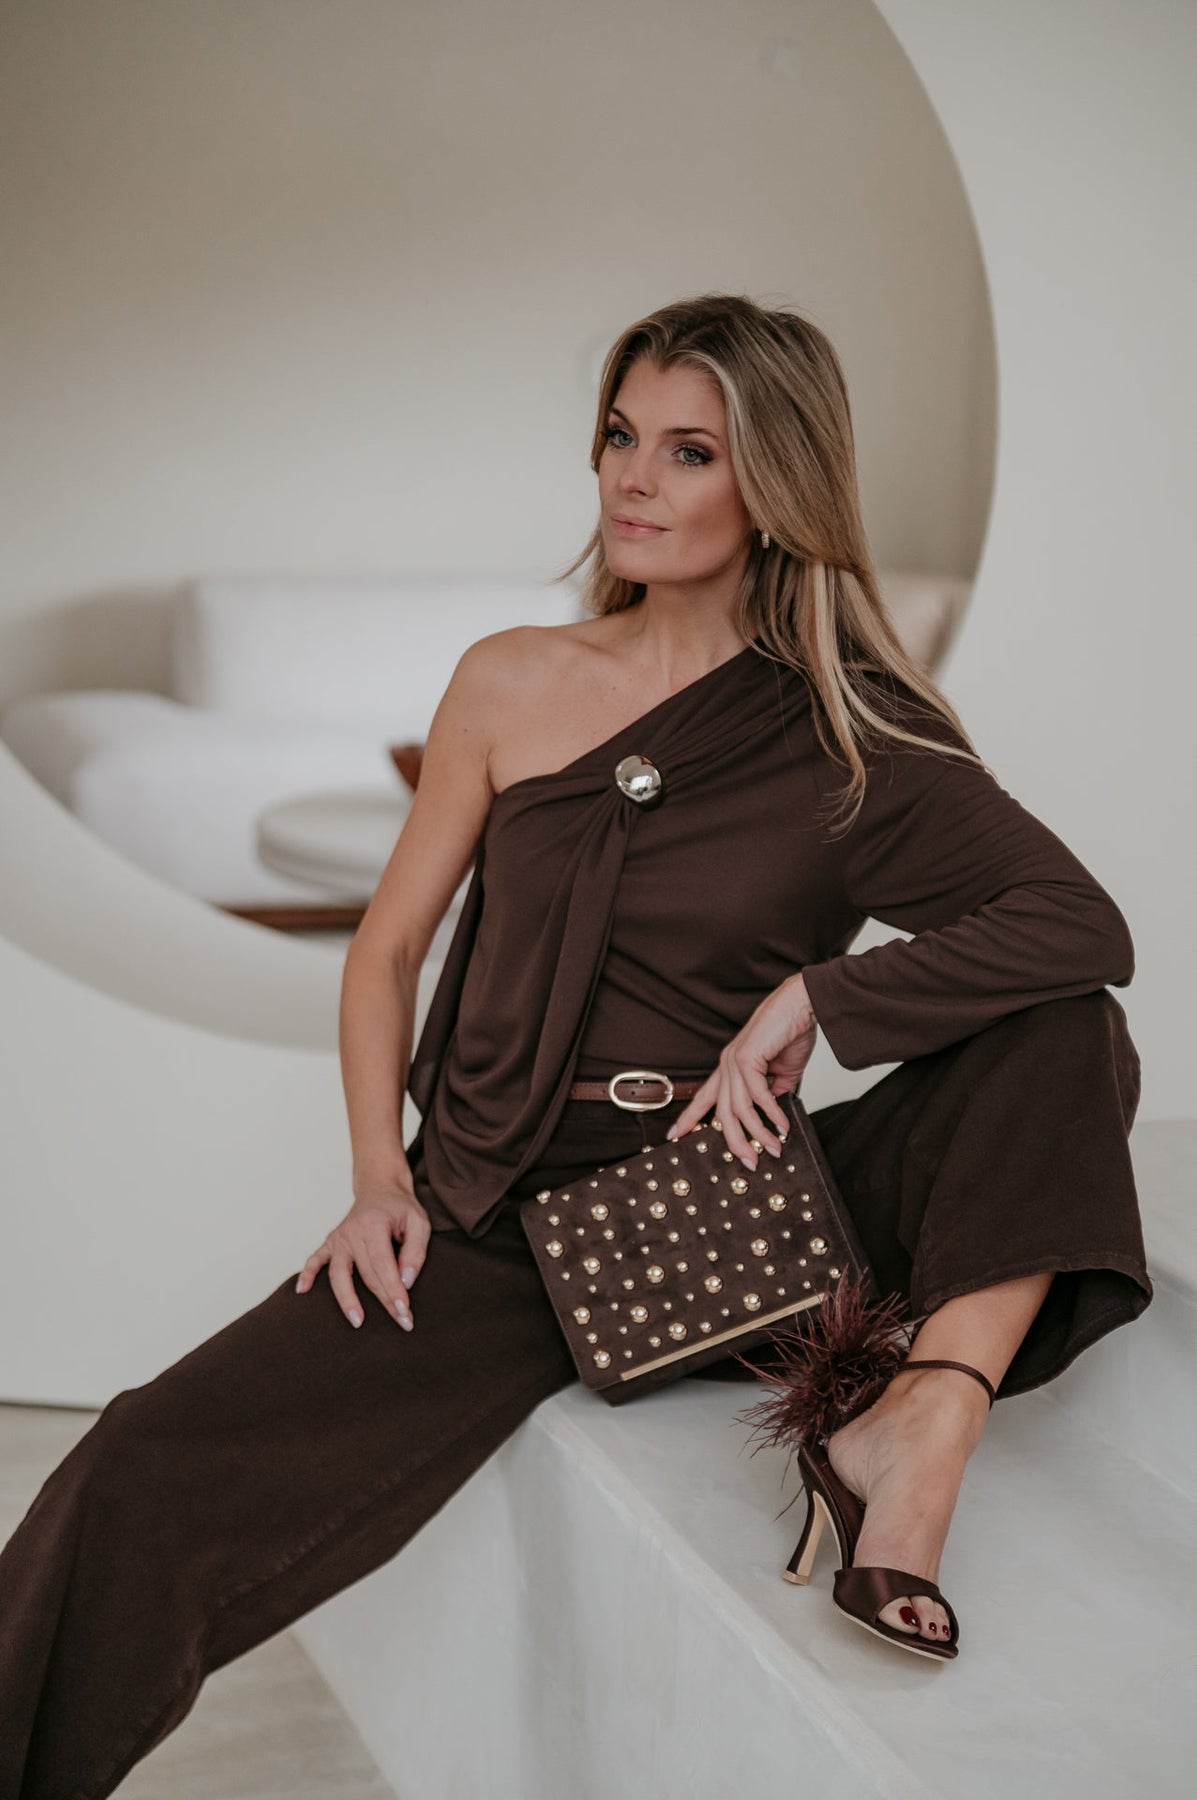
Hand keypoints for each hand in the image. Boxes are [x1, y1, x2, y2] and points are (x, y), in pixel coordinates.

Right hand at [294, 1173, 431, 1331]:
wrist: (380, 1188)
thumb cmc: (401, 1208)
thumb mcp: (419, 1223)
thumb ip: (416, 1251)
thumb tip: (406, 1281)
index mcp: (374, 1225)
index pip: (383, 1264)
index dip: (394, 1290)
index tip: (405, 1311)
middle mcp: (352, 1232)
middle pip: (365, 1274)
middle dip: (384, 1301)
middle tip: (402, 1322)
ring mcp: (338, 1237)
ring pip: (338, 1274)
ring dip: (346, 1299)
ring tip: (357, 1321)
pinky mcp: (330, 1241)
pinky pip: (315, 1260)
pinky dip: (306, 1275)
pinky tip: (302, 1291)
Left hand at [665, 974, 818, 1169]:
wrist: (801, 1005)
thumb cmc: (791, 1034)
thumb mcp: (781, 1075)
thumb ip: (772, 1095)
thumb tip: (771, 1119)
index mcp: (730, 1068)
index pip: (704, 1097)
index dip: (689, 1118)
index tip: (674, 1135)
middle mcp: (726, 1065)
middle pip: (721, 1113)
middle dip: (735, 1142)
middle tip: (750, 1162)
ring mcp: (734, 1061)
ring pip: (738, 1108)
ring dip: (758, 1133)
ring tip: (775, 1147)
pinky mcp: (746, 1057)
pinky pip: (756, 1094)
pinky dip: (770, 1112)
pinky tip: (782, 1124)